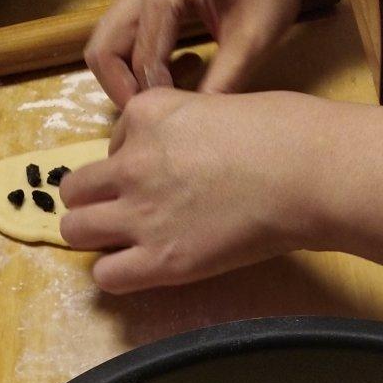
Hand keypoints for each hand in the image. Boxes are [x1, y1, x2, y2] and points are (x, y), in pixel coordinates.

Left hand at [58, 87, 322, 292]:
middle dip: (97, 200)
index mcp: (147, 114)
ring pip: (75, 230)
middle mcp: (132, 162)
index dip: (133, 160)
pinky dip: (117, 274)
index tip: (164, 174)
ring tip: (125, 243)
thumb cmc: (286, 133)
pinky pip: (106, 275)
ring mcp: (141, 213)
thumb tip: (188, 155)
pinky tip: (142, 268)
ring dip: (95, 236)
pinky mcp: (160, 259)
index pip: (113, 142)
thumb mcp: (220, 107)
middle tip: (128, 212)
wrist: (307, 173)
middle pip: (77, 189)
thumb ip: (188, 129)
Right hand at [84, 0, 356, 106]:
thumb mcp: (254, 39)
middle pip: (103, 48)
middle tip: (155, 115)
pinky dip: (141, 62)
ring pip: (109, 43)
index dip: (153, 96)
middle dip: (122, 89)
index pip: (139, 56)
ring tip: (169, 94)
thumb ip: (222, 82)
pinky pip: (128, 37)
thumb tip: (196, 128)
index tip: (177, 121)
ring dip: (129, 77)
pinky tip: (180, 69)